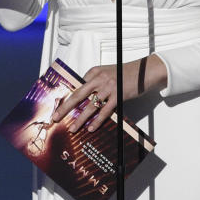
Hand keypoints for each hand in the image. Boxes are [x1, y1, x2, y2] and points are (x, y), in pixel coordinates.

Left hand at [52, 56, 167, 132]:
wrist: (143, 71)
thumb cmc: (125, 74)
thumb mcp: (107, 74)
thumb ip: (96, 83)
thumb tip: (85, 99)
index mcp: (94, 72)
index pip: (77, 86)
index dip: (67, 98)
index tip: (59, 106)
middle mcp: (99, 78)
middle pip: (78, 95)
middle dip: (65, 108)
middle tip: (56, 117)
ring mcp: (108, 87)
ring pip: (90, 106)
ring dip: (80, 119)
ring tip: (73, 128)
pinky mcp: (118, 95)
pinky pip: (105, 111)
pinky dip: (97, 121)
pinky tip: (91, 128)